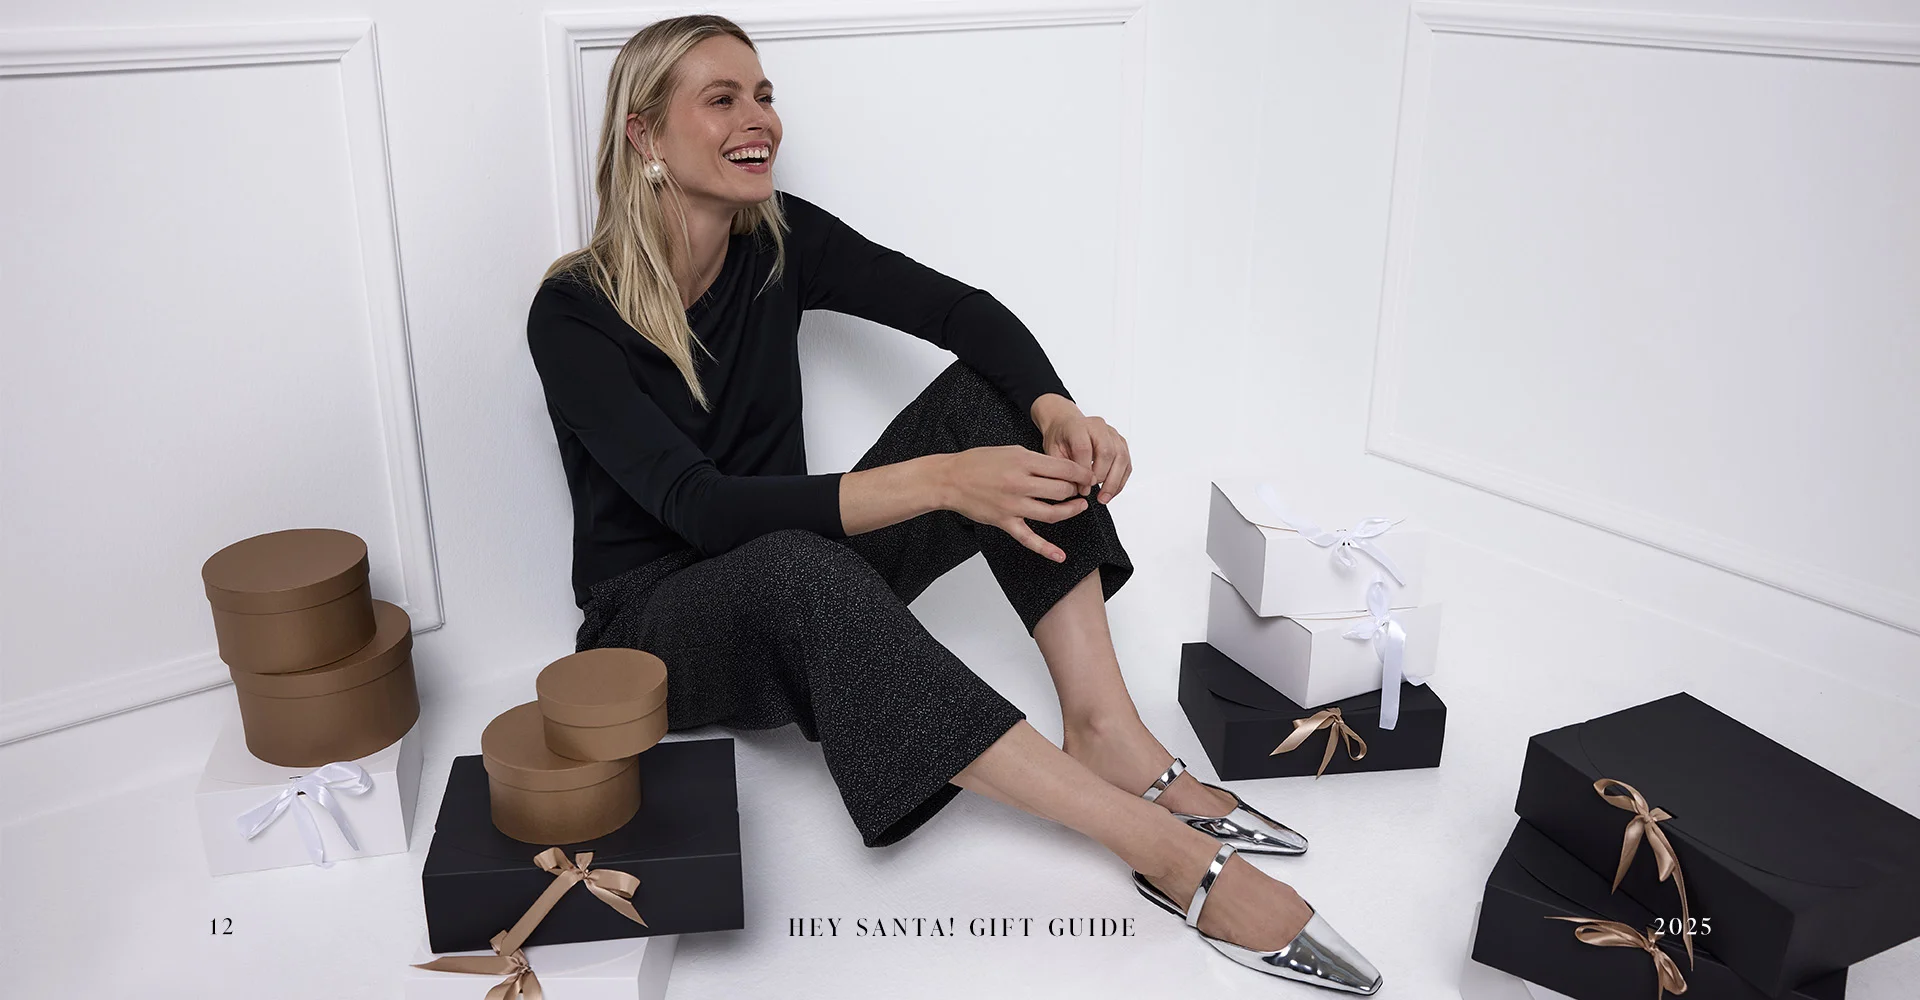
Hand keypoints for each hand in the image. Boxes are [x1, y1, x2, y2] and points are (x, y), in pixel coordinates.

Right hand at [934, 446, 1094, 561]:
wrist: (950, 480)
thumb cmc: (978, 462)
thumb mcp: (1011, 451)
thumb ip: (1036, 461)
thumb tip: (1061, 469)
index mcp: (1023, 461)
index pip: (1064, 469)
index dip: (1082, 474)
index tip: (1088, 476)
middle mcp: (1019, 483)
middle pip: (1061, 490)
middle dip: (1075, 490)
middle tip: (1079, 489)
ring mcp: (1012, 505)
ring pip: (1052, 513)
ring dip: (1070, 511)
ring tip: (1078, 507)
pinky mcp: (1004, 522)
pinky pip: (1029, 539)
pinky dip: (1046, 549)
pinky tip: (1060, 556)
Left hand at [1030, 394, 1131, 504]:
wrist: (1067, 425)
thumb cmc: (1060, 437)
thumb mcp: (1052, 451)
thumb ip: (1063, 468)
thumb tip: (1077, 488)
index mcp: (1078, 426)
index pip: (1084, 448)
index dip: (1084, 471)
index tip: (1082, 488)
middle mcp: (1098, 427)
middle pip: (1107, 452)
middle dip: (1102, 477)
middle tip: (1094, 494)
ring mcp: (1112, 434)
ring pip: (1121, 457)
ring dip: (1115, 482)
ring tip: (1105, 497)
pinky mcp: (1121, 443)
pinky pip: (1127, 463)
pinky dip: (1121, 480)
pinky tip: (1112, 491)